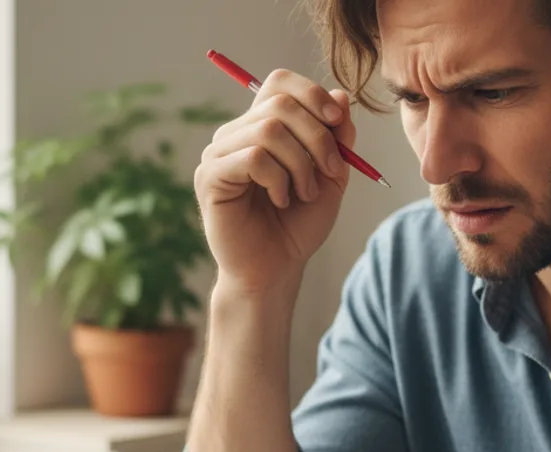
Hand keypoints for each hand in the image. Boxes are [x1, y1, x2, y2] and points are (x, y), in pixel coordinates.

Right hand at [194, 69, 356, 295]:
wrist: (277, 269)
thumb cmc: (298, 225)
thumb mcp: (331, 175)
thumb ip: (337, 137)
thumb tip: (340, 95)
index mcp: (261, 126)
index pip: (280, 82)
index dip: (312, 94)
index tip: (338, 122)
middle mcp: (235, 133)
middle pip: (280, 103)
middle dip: (318, 137)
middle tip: (331, 172)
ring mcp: (218, 153)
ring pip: (269, 130)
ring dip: (301, 164)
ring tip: (304, 193)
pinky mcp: (210, 177)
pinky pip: (253, 157)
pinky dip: (279, 179)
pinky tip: (281, 200)